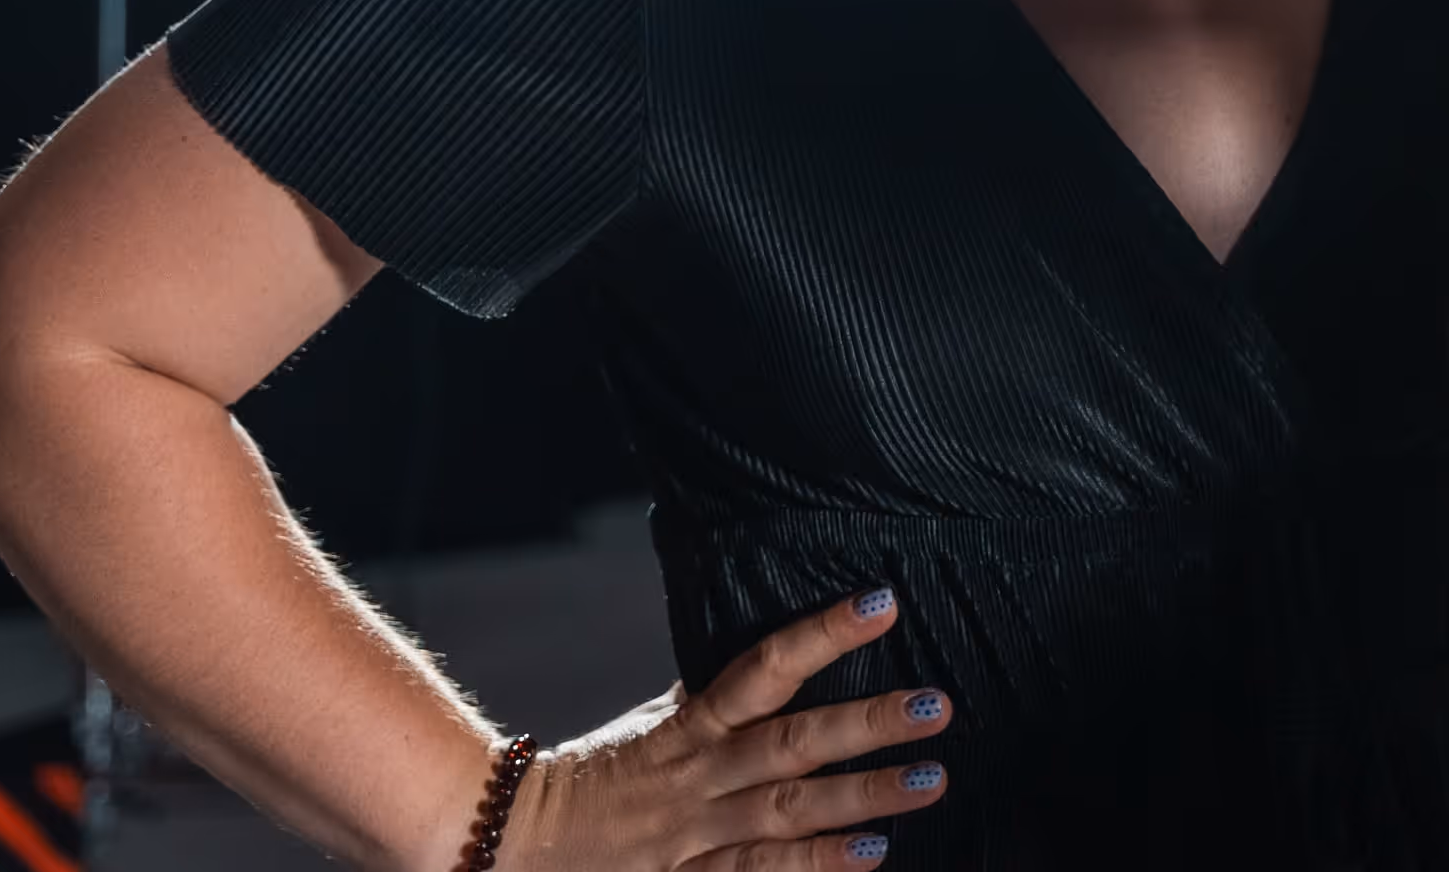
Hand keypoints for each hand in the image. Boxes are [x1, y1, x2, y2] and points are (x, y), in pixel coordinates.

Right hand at [493, 586, 951, 869]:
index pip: (764, 667)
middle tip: (938, 704)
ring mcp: (695, 837)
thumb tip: (773, 656)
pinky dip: (815, 867)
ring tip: (929, 780)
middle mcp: (699, 778)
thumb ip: (712, 699)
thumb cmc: (594, 778)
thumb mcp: (651, 725)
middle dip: (866, 725)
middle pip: (792, 745)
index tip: (884, 603)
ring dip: (861, 799)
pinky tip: (871, 856)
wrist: (510, 842)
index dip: (824, 635)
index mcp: (689, 727)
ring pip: (787, 815)